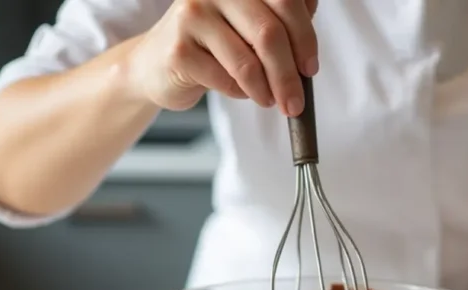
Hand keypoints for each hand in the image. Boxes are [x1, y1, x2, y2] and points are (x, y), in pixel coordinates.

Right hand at [127, 0, 318, 113]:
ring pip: (248, 62)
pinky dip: (239, 92)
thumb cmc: (214, 44)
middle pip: (269, 33)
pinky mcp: (179, 49)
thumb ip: (281, 19)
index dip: (305, 37)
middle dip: (288, 75)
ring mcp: (192, 15)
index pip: (285, 1)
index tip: (310, 68)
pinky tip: (236, 90)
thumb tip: (311, 35)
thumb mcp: (250, 25)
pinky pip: (226, 80)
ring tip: (268, 100)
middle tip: (295, 103)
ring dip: (266, 90)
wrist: (156, 65)